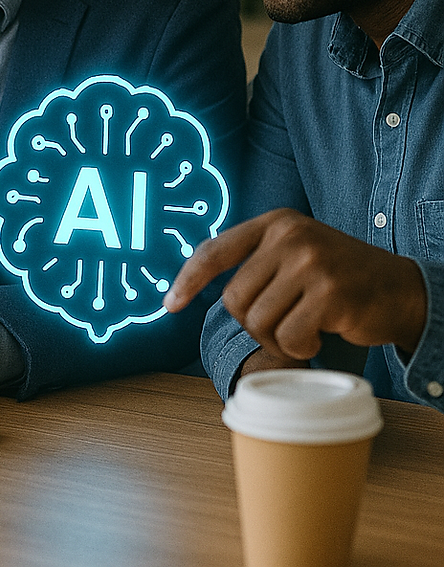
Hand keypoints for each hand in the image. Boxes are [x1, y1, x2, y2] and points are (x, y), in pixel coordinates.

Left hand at [164, 208, 427, 358]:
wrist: (400, 287)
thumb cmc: (338, 275)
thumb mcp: (294, 251)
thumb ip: (256, 260)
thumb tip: (197, 284)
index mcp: (274, 223)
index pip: (215, 251)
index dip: (188, 279)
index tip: (170, 304)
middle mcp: (290, 236)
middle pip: (234, 298)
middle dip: (252, 322)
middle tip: (283, 322)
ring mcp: (311, 263)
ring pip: (258, 320)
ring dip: (277, 338)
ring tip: (303, 327)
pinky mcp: (331, 294)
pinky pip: (290, 336)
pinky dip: (300, 346)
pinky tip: (319, 335)